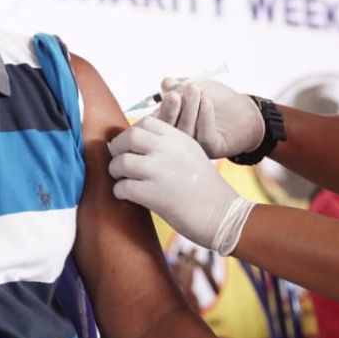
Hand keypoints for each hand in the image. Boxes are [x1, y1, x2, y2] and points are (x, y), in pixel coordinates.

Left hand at [108, 116, 254, 254]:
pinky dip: (120, 192)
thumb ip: (168, 144)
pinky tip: (127, 196)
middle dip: (117, 149)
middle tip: (119, 162)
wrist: (223, 214)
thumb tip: (134, 141)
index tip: (131, 147)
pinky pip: (123, 187)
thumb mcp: (192, 153)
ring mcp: (162, 171)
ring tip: (122, 180)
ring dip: (115, 172)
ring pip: (121, 162)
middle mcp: (169, 150)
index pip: (145, 122)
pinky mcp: (155, 195)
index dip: (131, 133)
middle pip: (129, 137)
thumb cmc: (205, 188)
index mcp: (179, 138)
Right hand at [153, 78, 264, 159]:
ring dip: (189, 110)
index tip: (168, 91)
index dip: (161, 108)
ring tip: (193, 90)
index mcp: (170, 127)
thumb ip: (178, 86)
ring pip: (186, 132)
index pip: (158, 123)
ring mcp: (196, 148)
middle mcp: (179, 142)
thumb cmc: (217, 99)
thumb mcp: (195, 87)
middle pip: (168, 130)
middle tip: (174, 95)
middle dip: (170, 110)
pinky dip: (205, 118)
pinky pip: (205, 136)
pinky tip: (206, 102)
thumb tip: (165, 83)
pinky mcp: (214, 149)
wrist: (245, 110)